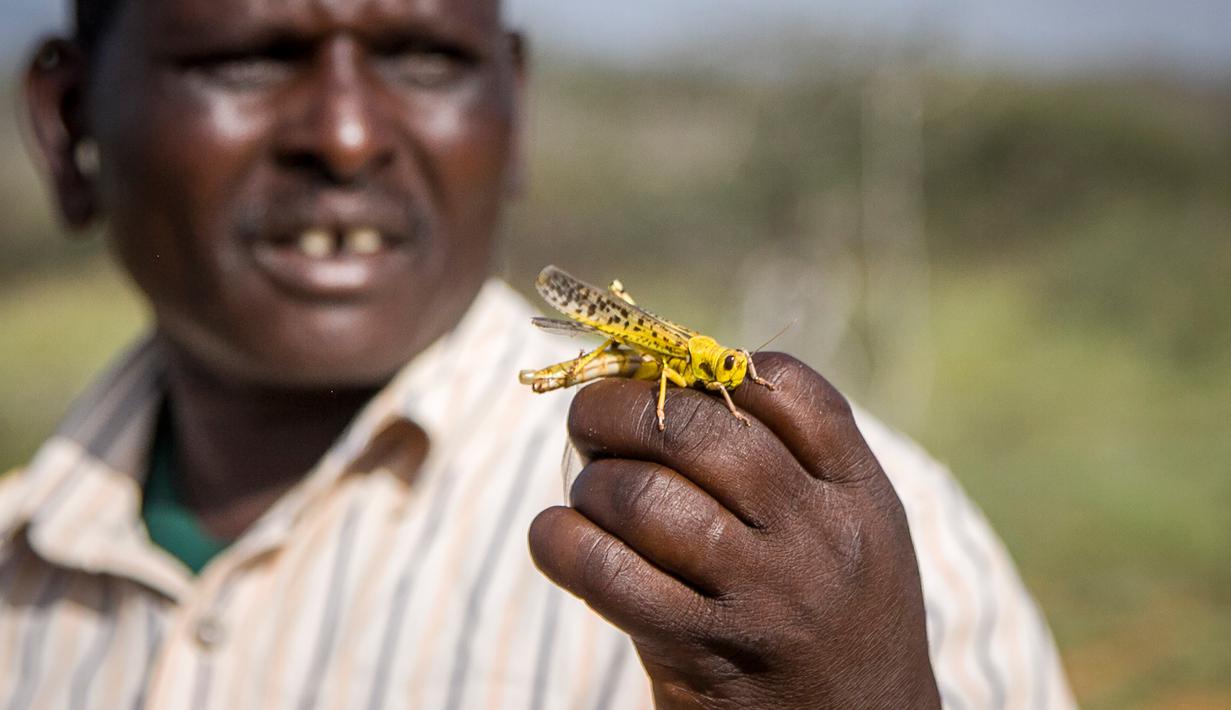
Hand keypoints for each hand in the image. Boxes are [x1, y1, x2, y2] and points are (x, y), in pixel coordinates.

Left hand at [528, 353, 940, 708]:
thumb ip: (793, 461)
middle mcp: (815, 536)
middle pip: (694, 428)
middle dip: (617, 407)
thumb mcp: (853, 530)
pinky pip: (607, 574)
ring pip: (643, 496)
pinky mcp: (702, 652)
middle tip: (590, 419)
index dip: (706, 365)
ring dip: (593, 482)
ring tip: (590, 493)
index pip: (782, 386)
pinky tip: (557, 537)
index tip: (663, 381)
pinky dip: (561, 542)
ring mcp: (761, 596)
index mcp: (857, 492)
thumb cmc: (842, 618)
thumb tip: (669, 382)